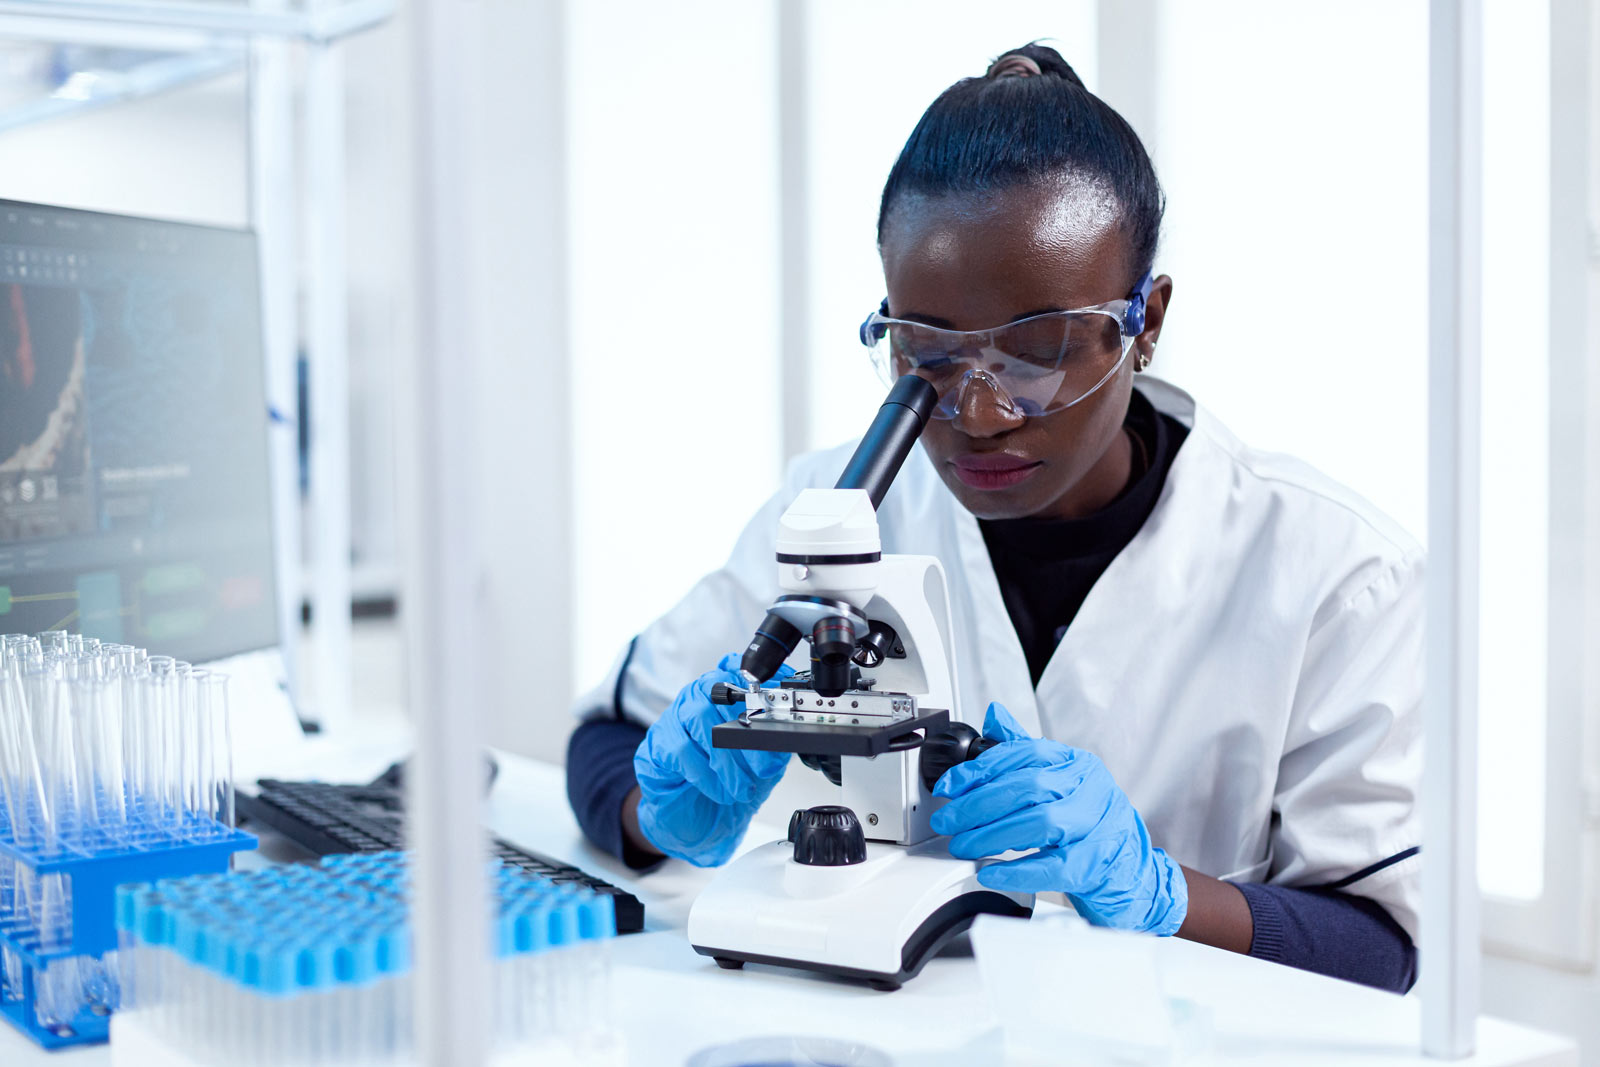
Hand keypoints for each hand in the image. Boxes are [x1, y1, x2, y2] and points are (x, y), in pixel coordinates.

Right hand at [632, 653, 793, 866]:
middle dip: (748, 731)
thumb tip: (785, 741)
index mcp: (723, 696)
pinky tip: (720, 792)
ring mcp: (673, 718)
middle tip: (765, 767)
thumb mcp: (758, 768)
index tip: (774, 691)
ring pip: (698, 717)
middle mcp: (696, 699)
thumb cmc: (725, 785)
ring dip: (726, 759)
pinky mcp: (657, 744)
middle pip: (717, 691)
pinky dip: (705, 774)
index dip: (754, 674)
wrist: (692, 821)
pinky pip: (680, 749)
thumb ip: (771, 749)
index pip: (734, 666)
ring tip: (742, 788)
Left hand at [930, 702, 1187, 934]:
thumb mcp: (1059, 780)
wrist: (1129, 868)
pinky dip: (1018, 870)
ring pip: (1041, 823)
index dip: (980, 769)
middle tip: (948, 821)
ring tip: (964, 845)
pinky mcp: (1097, 864)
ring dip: (993, 835)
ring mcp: (1097, 825)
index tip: (949, 786)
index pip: (1024, 753)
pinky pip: (1054, 866)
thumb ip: (1024, 750)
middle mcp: (1090, 788)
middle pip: (1028, 787)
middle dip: (979, 805)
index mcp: (1076, 763)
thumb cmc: (1088, 821)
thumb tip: (994, 715)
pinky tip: (991, 872)